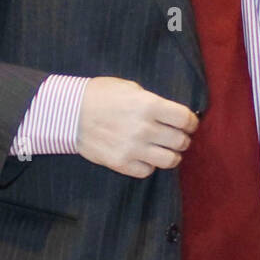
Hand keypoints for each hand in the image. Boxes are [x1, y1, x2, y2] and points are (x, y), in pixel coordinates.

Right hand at [77, 76, 198, 177]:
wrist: (68, 112)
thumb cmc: (100, 95)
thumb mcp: (130, 88)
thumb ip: (152, 101)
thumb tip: (171, 114)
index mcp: (149, 105)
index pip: (185, 119)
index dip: (191, 122)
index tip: (189, 124)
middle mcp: (144, 128)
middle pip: (181, 141)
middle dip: (182, 139)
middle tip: (176, 136)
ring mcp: (133, 148)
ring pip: (170, 161)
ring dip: (171, 155)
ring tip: (164, 150)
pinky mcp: (121, 163)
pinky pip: (147, 171)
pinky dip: (149, 165)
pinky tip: (144, 156)